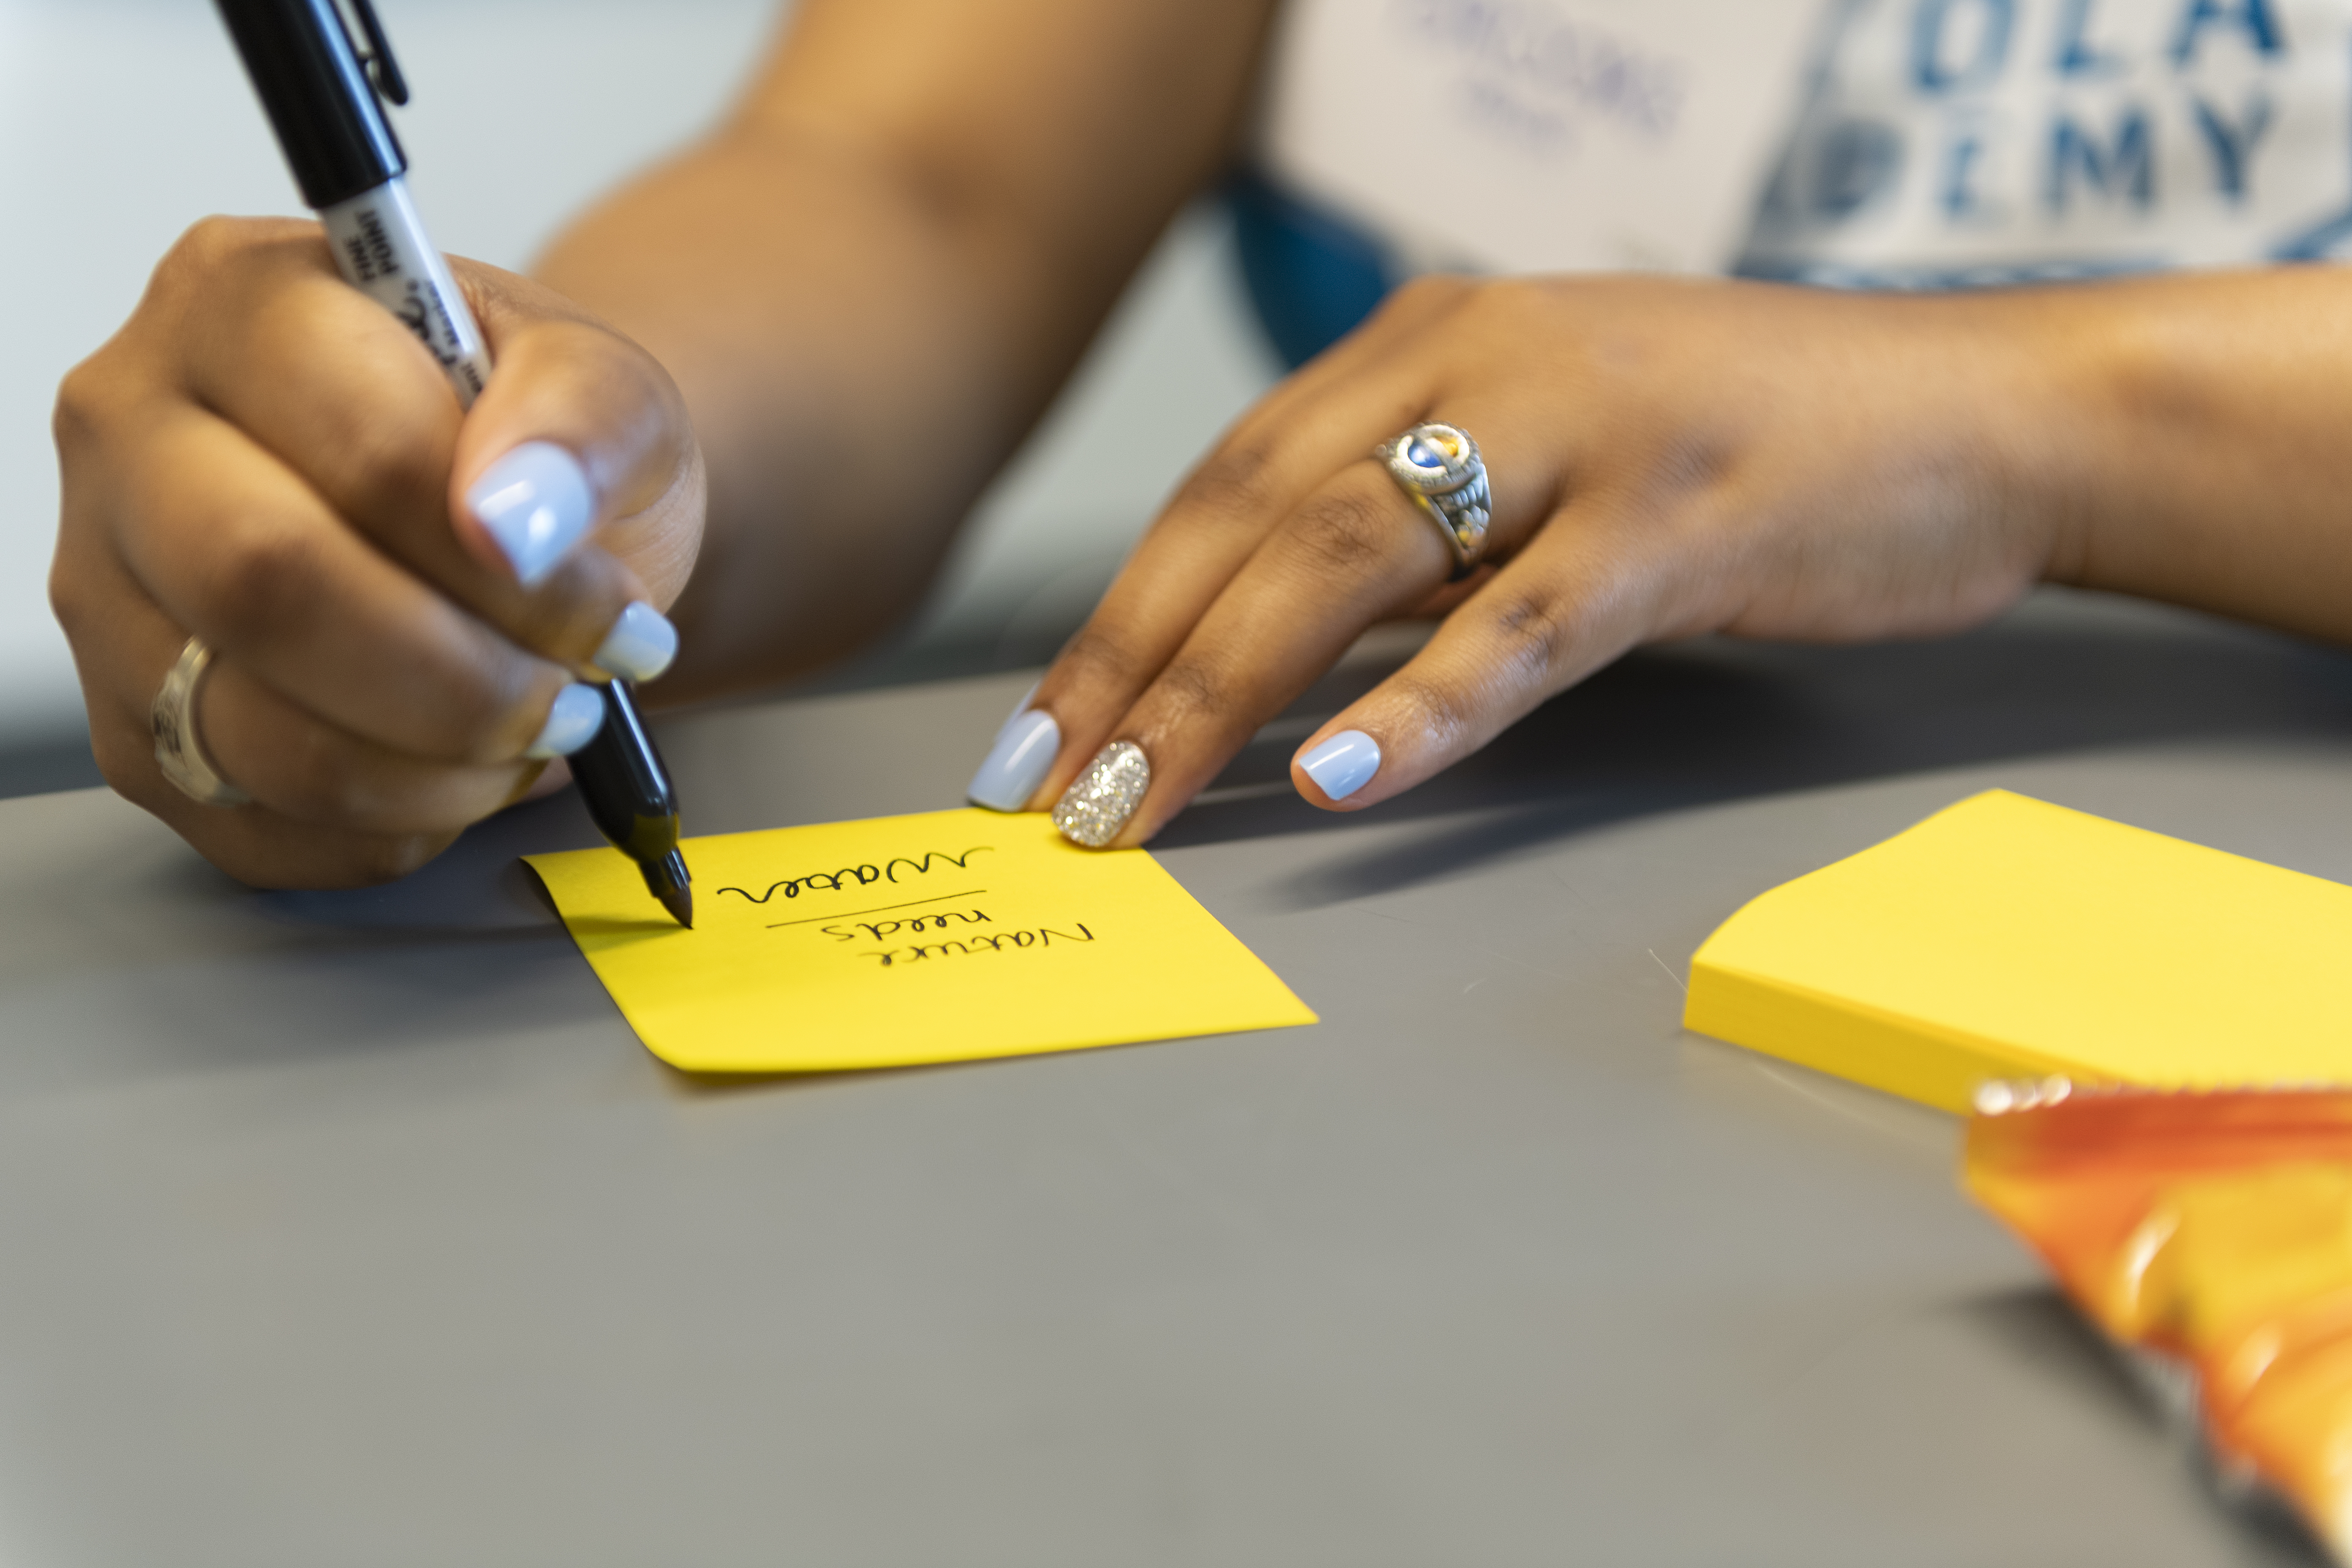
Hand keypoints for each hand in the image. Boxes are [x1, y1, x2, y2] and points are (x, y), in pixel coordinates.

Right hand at [52, 216, 703, 886]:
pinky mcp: (133, 732)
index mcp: (236, 301)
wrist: (516, 522)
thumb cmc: (535, 446)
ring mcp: (109, 595)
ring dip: (442, 763)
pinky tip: (464, 766)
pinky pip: (263, 825)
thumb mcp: (607, 387)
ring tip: (538, 729)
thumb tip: (514, 519)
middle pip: (268, 585)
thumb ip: (581, 420)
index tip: (611, 610)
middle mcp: (132, 436)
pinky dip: (402, 822)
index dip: (503, 560)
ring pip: (257, 732)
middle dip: (463, 677)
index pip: (360, 448)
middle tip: (577, 693)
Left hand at [968, 273, 2072, 844]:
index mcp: (1435, 336)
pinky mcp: (1687, 518)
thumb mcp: (1551, 449)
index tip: (1037, 728)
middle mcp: (1484, 358)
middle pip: (1250, 520)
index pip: (1225, 482)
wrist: (1984, 407)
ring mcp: (1586, 433)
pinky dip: (1424, 706)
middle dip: (1127, 664)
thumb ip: (1420, 521)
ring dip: (1223, 695)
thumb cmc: (1754, 443)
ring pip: (1351, 564)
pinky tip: (1342, 781)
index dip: (1116, 609)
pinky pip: (1524, 623)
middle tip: (1036, 792)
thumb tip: (1277, 646)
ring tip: (1132, 807)